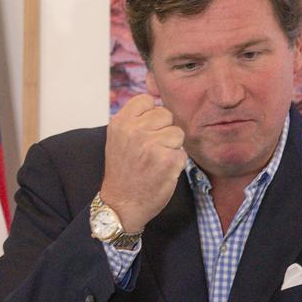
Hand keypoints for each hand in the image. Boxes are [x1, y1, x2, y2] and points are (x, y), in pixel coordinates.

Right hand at [100, 94, 186, 231]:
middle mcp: (134, 131)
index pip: (147, 100)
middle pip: (166, 114)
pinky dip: (176, 163)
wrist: (122, 204)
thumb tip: (158, 98)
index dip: (152, 115)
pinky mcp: (167, 159)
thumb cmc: (124, 171)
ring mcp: (151, 144)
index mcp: (121, 123)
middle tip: (151, 150)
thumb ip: (135, 119)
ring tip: (156, 161)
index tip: (147, 130)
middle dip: (164, 130)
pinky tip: (162, 171)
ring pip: (177, 133)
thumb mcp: (120, 139)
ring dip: (172, 147)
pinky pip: (182, 152)